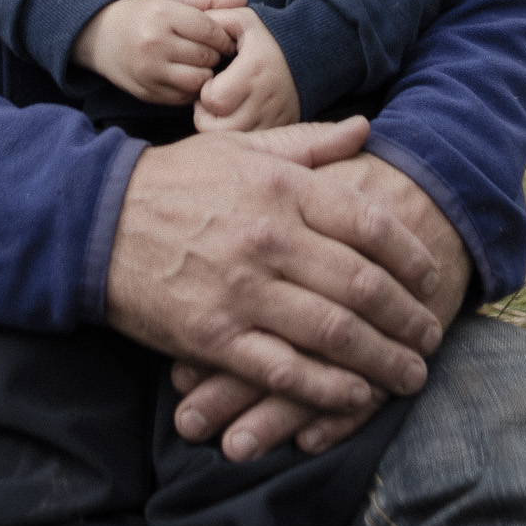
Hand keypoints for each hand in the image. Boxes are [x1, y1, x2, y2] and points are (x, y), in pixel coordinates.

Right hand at [73, 0, 246, 105]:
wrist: (99, 36)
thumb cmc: (142, 15)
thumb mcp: (170, 0)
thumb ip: (208, 0)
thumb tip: (243, 1)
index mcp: (162, 15)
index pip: (210, 30)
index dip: (224, 36)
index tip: (225, 38)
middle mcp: (155, 44)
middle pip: (207, 56)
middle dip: (215, 55)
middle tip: (210, 51)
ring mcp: (149, 71)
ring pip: (199, 80)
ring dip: (205, 74)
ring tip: (198, 64)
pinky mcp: (147, 93)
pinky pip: (184, 97)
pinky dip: (190, 89)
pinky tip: (184, 76)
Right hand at [104, 120, 442, 434]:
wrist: (94, 221)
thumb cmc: (174, 180)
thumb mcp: (239, 147)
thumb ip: (308, 143)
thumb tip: (367, 128)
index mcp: (281, 188)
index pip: (369, 223)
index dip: (412, 256)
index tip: (431, 278)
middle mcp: (269, 238)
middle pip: (363, 285)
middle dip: (409, 318)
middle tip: (431, 336)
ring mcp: (242, 290)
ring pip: (335, 333)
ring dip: (384, 360)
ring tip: (411, 375)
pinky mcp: (214, 337)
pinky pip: (286, 371)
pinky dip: (329, 390)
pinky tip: (357, 396)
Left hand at [192, 7, 299, 132]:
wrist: (311, 52)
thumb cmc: (269, 36)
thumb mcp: (243, 19)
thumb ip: (214, 20)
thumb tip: (189, 27)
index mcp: (252, 71)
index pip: (214, 100)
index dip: (204, 92)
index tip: (210, 82)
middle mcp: (265, 99)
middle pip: (219, 128)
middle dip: (207, 116)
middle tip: (212, 100)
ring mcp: (275, 118)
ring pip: (234, 140)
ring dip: (221, 128)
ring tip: (224, 110)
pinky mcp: (282, 129)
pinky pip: (252, 143)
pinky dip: (240, 134)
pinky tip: (239, 117)